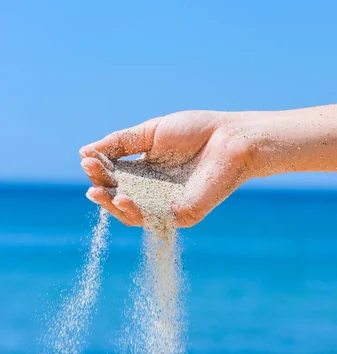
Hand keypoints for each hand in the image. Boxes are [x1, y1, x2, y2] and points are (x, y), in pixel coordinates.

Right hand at [79, 111, 261, 226]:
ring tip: (98, 192)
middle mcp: (152, 190)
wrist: (231, 140)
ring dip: (112, 205)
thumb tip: (85, 152)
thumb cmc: (196, 131)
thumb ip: (120, 143)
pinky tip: (123, 199)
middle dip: (101, 188)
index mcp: (145, 170)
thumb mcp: (150, 132)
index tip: (86, 160)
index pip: (114, 176)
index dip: (99, 171)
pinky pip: (153, 220)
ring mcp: (165, 205)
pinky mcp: (180, 216)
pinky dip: (135, 213)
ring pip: (131, 213)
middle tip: (91, 177)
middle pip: (118, 196)